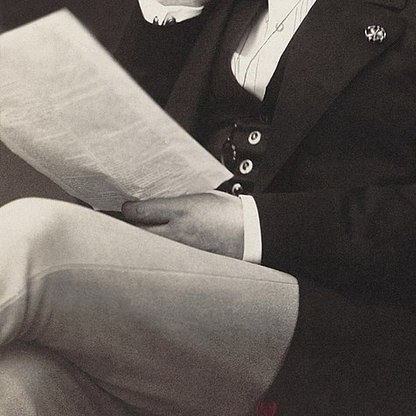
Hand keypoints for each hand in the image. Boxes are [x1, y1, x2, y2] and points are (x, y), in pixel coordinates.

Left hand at [121, 191, 243, 258]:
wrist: (251, 233)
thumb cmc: (228, 212)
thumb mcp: (200, 197)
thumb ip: (175, 202)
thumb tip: (151, 205)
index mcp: (182, 210)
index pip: (141, 211)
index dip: (127, 210)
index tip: (125, 208)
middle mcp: (178, 232)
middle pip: (138, 233)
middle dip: (125, 228)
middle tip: (118, 224)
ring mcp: (182, 252)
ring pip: (149, 249)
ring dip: (139, 244)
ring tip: (132, 240)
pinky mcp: (187, 264)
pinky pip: (164, 260)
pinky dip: (156, 256)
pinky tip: (153, 253)